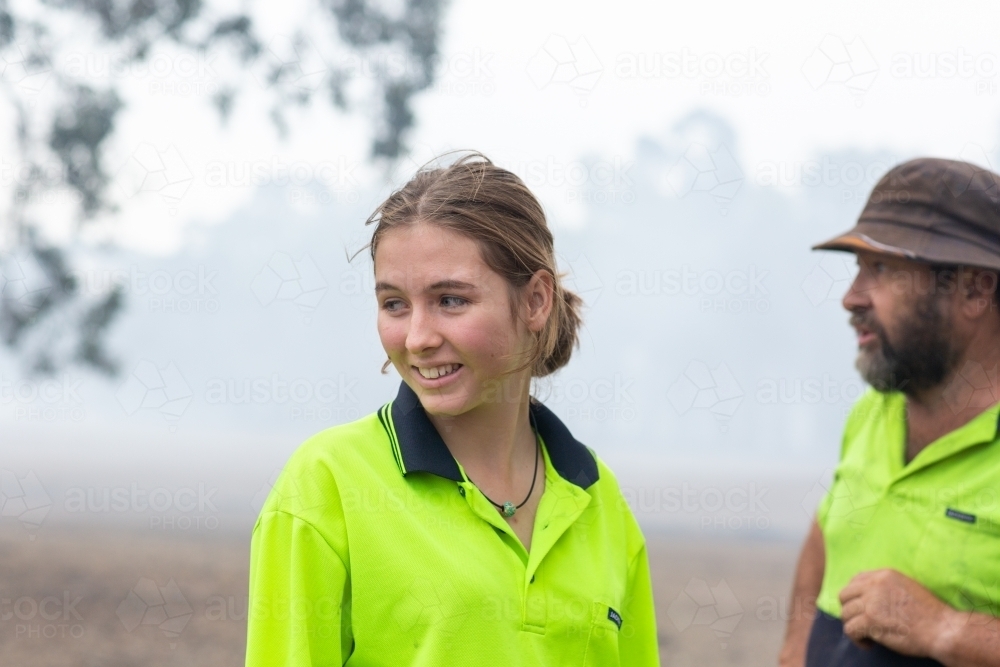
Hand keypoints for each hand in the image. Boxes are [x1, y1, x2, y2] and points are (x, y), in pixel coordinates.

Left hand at [839, 569, 955, 656]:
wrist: (942, 629)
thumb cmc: (930, 614)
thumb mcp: (907, 587)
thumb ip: (887, 587)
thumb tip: (868, 595)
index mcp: (884, 575)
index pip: (856, 580)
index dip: (855, 595)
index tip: (861, 607)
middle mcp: (875, 585)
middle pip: (845, 595)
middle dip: (849, 610)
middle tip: (860, 622)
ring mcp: (871, 602)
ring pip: (846, 613)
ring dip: (854, 626)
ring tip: (866, 635)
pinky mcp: (871, 620)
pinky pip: (850, 629)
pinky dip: (857, 639)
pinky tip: (869, 644)